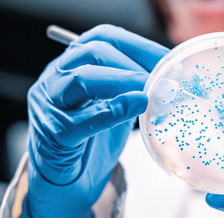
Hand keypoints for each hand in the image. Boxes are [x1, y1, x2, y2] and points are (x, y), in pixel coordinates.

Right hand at [22, 25, 168, 217]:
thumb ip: (134, 90)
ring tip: (151, 91)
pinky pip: (80, 119)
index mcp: (71, 65)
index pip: (103, 38)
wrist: (62, 186)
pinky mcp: (53, 135)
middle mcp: (55, 79)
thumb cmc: (89, 144)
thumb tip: (173, 79)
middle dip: (133, 62)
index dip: (139, 45)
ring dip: (123, 81)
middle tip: (164, 79)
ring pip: (82, 78)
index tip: (170, 59)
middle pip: (92, 52)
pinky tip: (136, 106)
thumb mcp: (115, 108)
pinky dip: (111, 111)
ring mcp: (50, 106)